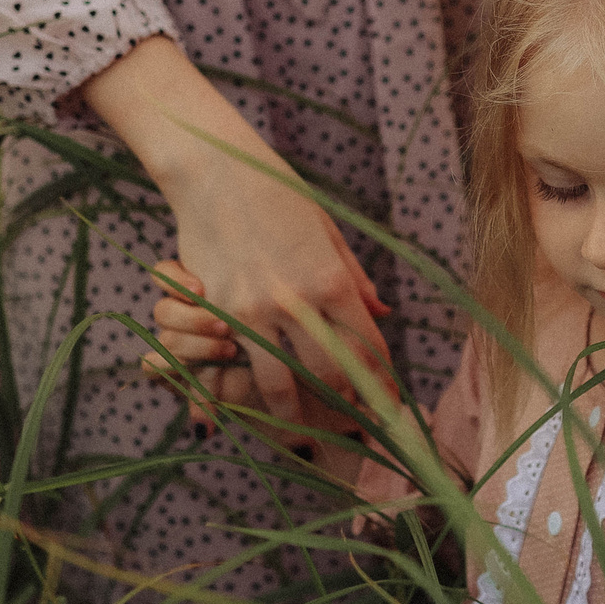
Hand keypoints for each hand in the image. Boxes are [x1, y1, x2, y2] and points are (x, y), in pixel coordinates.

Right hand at [83, 36, 395, 438]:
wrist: (216, 174)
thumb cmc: (279, 196)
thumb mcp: (329, 233)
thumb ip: (356, 279)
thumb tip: (382, 315)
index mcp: (333, 281)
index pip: (367, 348)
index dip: (380, 382)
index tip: (388, 404)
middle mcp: (296, 301)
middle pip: (329, 375)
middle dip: (345, 406)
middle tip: (355, 427)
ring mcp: (253, 310)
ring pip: (279, 382)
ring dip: (294, 413)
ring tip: (304, 429)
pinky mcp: (218, 310)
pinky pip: (235, 363)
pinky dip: (244, 386)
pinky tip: (253, 400)